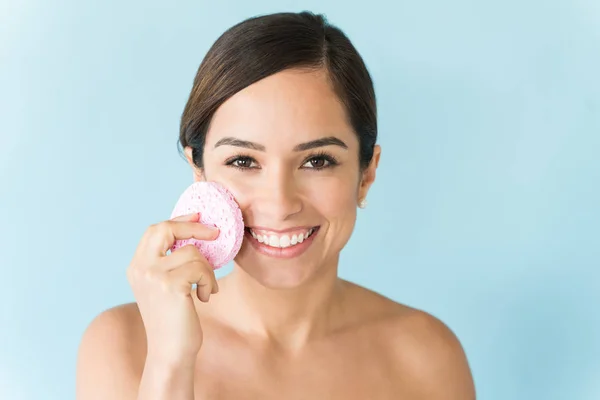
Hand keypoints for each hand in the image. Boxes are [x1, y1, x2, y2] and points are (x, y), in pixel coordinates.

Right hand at [126, 212, 218, 364]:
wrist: (170, 353)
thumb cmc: (174, 320)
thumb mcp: (166, 286)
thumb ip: (171, 263)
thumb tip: (196, 236)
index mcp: (137, 266)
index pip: (155, 230)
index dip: (178, 220)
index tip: (198, 217)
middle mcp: (140, 268)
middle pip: (166, 229)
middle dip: (193, 227)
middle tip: (215, 234)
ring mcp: (153, 276)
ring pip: (192, 253)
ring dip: (208, 270)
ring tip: (206, 289)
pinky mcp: (170, 285)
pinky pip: (201, 268)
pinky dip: (210, 282)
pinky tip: (206, 298)